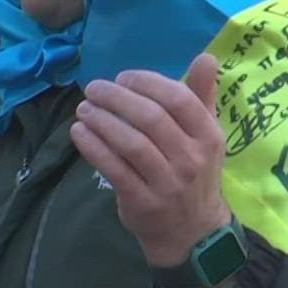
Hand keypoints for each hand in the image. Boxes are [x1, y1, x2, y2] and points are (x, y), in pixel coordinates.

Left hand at [71, 53, 231, 268]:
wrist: (192, 231)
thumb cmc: (195, 173)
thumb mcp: (207, 135)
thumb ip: (202, 95)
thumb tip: (207, 56)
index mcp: (208, 135)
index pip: (178, 99)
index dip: (147, 83)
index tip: (123, 78)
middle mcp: (191, 158)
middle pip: (151, 118)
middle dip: (117, 98)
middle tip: (95, 89)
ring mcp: (167, 183)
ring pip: (130, 143)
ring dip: (101, 121)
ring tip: (83, 109)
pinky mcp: (142, 202)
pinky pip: (113, 168)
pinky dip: (93, 147)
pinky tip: (79, 133)